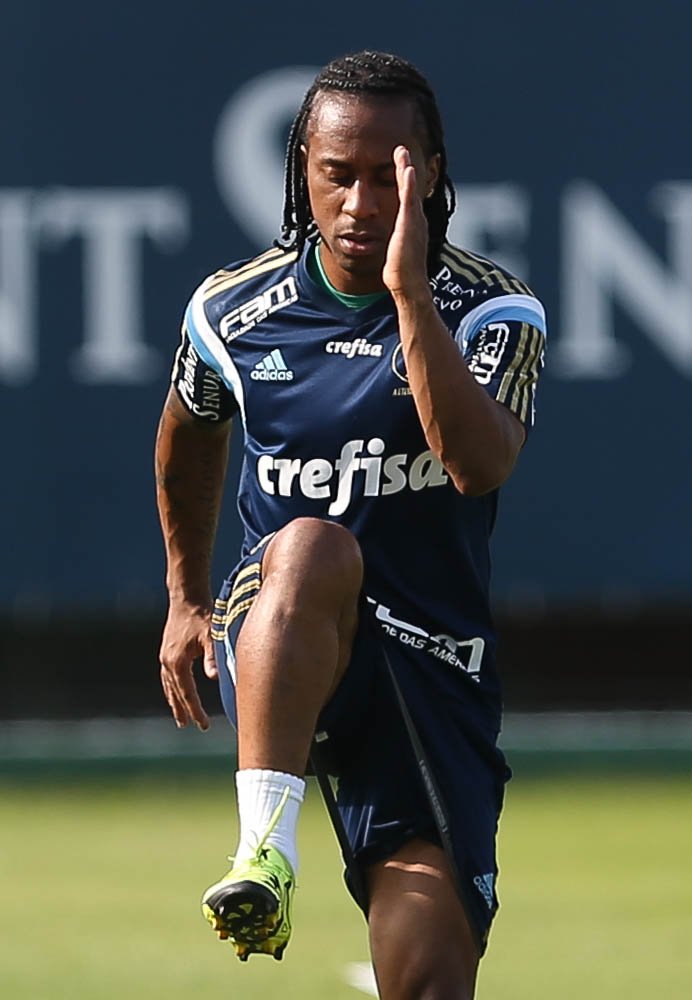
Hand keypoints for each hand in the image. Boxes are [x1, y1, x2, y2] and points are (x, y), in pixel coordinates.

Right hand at [159, 600, 217, 730]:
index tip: (203, 725)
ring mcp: (165, 655)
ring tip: (179, 718)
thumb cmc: (202, 615)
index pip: (187, 694)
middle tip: (189, 727)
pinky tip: (175, 692)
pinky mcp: (167, 650)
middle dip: (183, 710)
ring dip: (174, 702)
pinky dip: (171, 688)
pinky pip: (167, 676)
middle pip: (175, 693)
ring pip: (169, 686)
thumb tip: (215, 678)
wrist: (187, 596)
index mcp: (177, 662)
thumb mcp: (211, 636)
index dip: (195, 711)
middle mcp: (167, 661)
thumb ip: (213, 657)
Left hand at [382, 146, 430, 300]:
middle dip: (406, 169)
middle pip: (410, 189)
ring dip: (406, 169)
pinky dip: (408, 184)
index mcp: (413, 226)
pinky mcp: (409, 226)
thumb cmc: (402, 275)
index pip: (407, 199)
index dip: (404, 182)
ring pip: (410, 190)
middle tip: (402, 150)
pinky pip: (408, 200)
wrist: (409, 286)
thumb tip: (390, 244)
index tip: (401, 167)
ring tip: (402, 152)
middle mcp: (417, 221)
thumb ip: (394, 243)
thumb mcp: (397, 253)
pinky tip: (406, 169)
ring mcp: (414, 222)